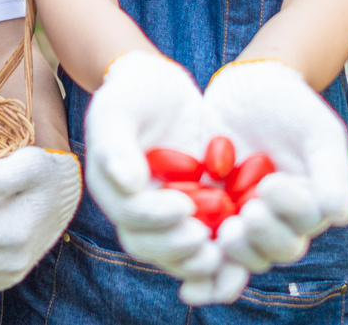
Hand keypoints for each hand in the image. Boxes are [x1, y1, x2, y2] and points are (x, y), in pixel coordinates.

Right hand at [83, 52, 223, 281]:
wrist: (157, 87)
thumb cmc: (132, 93)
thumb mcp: (117, 109)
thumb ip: (116, 145)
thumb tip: (127, 185)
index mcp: (112, 186)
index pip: (129, 214)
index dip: (154, 216)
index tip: (184, 207)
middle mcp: (133, 208)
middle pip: (147, 243)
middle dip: (174, 247)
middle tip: (205, 240)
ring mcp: (161, 214)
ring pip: (171, 252)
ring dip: (193, 260)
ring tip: (220, 256)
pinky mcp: (190, 212)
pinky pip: (198, 242)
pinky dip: (214, 252)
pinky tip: (235, 251)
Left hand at [205, 59, 347, 273]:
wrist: (245, 88)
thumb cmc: (289, 106)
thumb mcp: (316, 130)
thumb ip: (330, 171)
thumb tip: (337, 216)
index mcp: (311, 203)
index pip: (307, 220)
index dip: (291, 209)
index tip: (270, 184)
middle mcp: (282, 221)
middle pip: (280, 248)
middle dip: (266, 236)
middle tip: (249, 214)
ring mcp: (246, 222)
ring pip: (248, 255)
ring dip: (239, 251)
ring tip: (226, 232)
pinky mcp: (211, 219)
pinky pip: (211, 249)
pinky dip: (204, 261)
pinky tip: (193, 264)